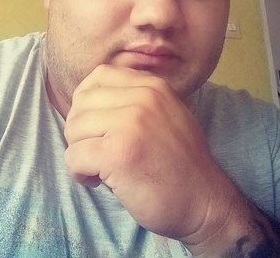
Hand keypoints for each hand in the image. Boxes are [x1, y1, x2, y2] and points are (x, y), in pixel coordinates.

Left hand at [64, 64, 244, 246]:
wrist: (206, 203)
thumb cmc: (179, 163)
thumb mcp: (164, 113)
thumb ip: (133, 97)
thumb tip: (88, 94)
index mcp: (151, 85)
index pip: (98, 76)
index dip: (87, 102)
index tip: (97, 125)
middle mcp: (142, 97)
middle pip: (81, 103)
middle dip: (81, 131)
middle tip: (98, 152)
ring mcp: (130, 123)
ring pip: (73, 128)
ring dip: (80, 152)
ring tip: (101, 167)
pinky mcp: (118, 152)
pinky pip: (74, 157)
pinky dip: (79, 173)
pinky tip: (98, 181)